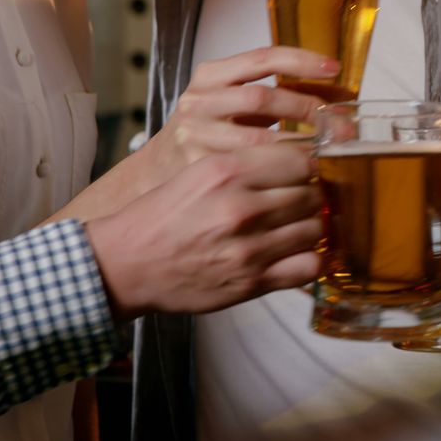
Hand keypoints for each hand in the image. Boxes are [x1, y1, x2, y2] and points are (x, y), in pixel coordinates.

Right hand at [86, 143, 322, 320]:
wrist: (126, 264)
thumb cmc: (164, 215)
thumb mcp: (201, 172)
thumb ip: (250, 165)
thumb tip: (305, 163)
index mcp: (226, 171)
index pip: (301, 159)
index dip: (307, 166)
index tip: (302, 173)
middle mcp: (241, 207)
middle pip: (313, 193)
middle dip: (311, 196)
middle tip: (298, 202)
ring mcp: (250, 247)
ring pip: (315, 228)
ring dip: (311, 228)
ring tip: (294, 227)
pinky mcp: (253, 281)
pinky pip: (309, 266)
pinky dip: (310, 259)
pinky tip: (296, 254)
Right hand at [145, 46, 337, 182]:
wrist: (162, 169)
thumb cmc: (212, 133)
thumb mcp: (238, 104)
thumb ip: (281, 96)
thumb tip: (343, 101)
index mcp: (211, 76)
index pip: (262, 58)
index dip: (301, 60)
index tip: (335, 67)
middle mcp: (200, 100)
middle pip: (263, 97)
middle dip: (308, 108)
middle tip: (342, 125)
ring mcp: (196, 134)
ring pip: (258, 138)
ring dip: (300, 145)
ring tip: (329, 151)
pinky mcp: (198, 167)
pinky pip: (250, 169)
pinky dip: (282, 172)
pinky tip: (305, 176)